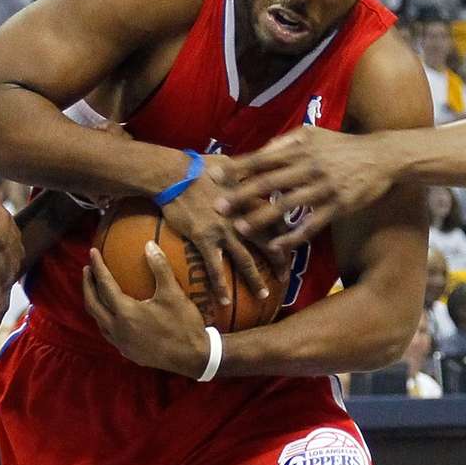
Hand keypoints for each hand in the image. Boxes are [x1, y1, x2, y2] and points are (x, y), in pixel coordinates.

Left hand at [83, 241, 210, 377]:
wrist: (193, 358)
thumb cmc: (184, 324)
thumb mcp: (173, 293)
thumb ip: (160, 267)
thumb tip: (149, 245)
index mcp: (126, 313)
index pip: (105, 286)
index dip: (98, 267)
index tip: (92, 252)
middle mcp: (118, 329)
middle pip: (93, 304)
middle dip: (87, 285)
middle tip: (87, 269)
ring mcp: (121, 343)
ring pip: (98, 321)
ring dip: (94, 303)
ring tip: (96, 289)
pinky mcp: (128, 352)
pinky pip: (108, 332)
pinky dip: (104, 318)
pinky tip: (113, 313)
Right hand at [162, 154, 277, 306]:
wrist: (173, 173)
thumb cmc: (199, 166)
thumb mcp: (230, 163)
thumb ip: (246, 170)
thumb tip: (256, 163)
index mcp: (250, 199)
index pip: (276, 220)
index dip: (286, 235)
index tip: (291, 246)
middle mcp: (242, 217)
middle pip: (268, 243)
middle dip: (279, 262)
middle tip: (286, 277)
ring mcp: (224, 230)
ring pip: (246, 260)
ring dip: (255, 279)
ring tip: (263, 295)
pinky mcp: (204, 238)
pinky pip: (214, 267)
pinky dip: (220, 285)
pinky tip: (223, 301)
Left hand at [211, 126, 394, 252]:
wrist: (380, 157)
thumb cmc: (341, 145)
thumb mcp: (313, 133)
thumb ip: (286, 141)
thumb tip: (260, 151)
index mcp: (300, 148)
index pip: (262, 158)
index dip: (237, 167)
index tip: (215, 175)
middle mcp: (309, 167)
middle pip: (269, 183)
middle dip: (241, 195)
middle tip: (217, 206)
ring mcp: (323, 188)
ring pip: (287, 206)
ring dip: (261, 218)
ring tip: (240, 228)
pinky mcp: (337, 206)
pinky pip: (311, 225)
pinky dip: (292, 237)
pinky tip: (275, 247)